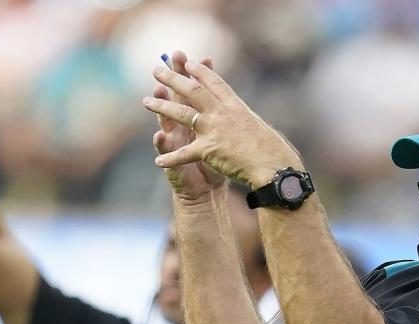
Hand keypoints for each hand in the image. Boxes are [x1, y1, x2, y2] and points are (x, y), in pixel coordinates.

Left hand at [142, 55, 300, 190]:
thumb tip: (242, 119)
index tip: (189, 62)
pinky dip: (171, 158)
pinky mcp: (209, 150)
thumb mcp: (257, 128)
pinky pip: (185, 154)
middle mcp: (222, 113)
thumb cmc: (272, 151)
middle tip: (156, 69)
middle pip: (193, 90)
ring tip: (145, 101)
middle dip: (173, 78)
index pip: (214, 83)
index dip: (200, 71)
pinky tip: (158, 160)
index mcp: (235, 107)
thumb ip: (244, 121)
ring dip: (161, 106)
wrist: (273, 165)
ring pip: (182, 114)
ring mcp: (214, 130)